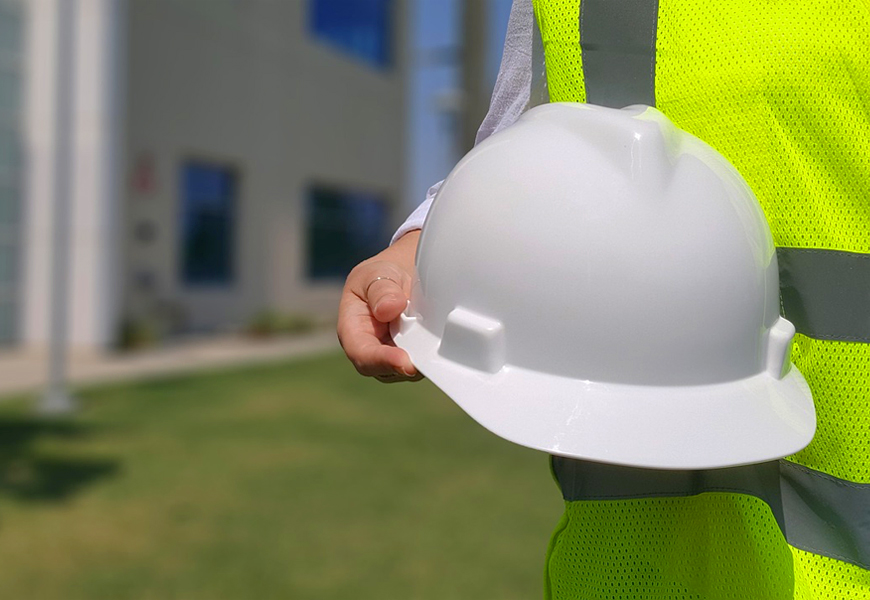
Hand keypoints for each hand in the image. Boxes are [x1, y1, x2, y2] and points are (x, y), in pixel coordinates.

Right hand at [337, 230, 423, 382]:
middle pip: (385, 370)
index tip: (404, 361)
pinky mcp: (411, 356)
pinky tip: (438, 342)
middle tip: (427, 358)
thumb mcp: (377, 273)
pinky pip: (421, 363)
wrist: (402, 273)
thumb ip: (381, 290)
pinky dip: (430, 356)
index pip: (362, 354)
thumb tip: (387, 309)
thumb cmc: (382, 275)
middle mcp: (370, 348)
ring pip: (405, 370)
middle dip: (406, 366)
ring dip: (421, 361)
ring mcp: (391, 355)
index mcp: (352, 328)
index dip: (382, 361)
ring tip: (433, 339)